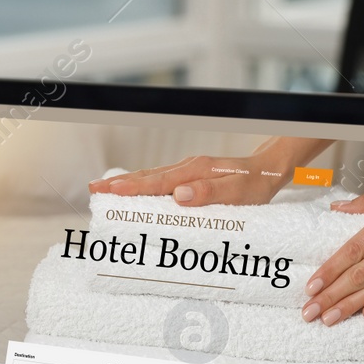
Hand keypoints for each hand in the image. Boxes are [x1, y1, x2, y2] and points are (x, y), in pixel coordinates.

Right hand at [88, 137, 333, 206]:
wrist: (270, 170)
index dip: (131, 188)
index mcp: (196, 172)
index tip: (108, 192)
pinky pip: (161, 180)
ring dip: (127, 183)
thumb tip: (179, 195)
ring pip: (151, 177)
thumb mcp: (239, 194)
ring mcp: (188, 170)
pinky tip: (134, 188)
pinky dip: (143, 184)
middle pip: (147, 177)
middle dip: (119, 184)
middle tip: (93, 190)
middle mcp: (188, 168)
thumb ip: (210, 193)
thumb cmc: (256, 185)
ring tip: (105, 189)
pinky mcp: (191, 176)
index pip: (157, 182)